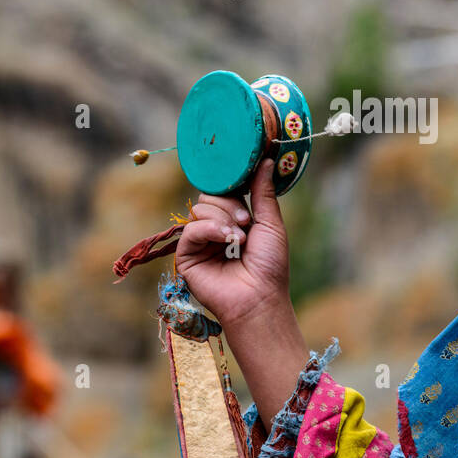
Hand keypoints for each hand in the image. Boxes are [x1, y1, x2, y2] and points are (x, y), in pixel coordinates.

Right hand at [175, 158, 290, 329]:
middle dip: (229, 205)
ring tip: (239, 239)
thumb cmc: (270, 266)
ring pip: (200, 209)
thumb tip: (265, 160)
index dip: (233, 185)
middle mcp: (215, 229)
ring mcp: (200, 242)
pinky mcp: (187, 256)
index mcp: (234, 220)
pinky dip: (209, 230)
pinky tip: (226, 240)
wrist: (260, 297)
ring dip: (222, 220)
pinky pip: (190, 229)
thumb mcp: (270, 224)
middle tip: (245, 221)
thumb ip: (263, 192)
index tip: (244, 182)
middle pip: (210, 197)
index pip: (225, 191)